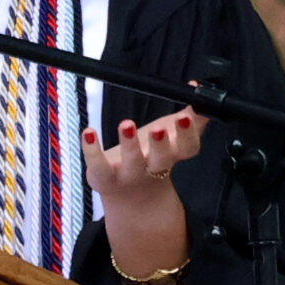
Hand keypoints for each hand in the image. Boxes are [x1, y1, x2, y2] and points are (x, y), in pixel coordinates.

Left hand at [83, 114, 200, 284]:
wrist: (131, 196)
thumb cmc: (154, 157)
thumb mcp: (172, 136)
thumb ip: (188, 117)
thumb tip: (196, 88)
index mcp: (173, 155)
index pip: (188, 148)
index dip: (188, 133)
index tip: (186, 115)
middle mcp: (154, 167)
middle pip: (162, 159)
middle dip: (160, 144)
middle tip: (158, 128)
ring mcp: (129, 175)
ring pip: (132, 163)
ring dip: (129, 144)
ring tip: (126, 124)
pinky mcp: (105, 177)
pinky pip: (98, 165)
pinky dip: (92, 149)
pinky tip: (88, 132)